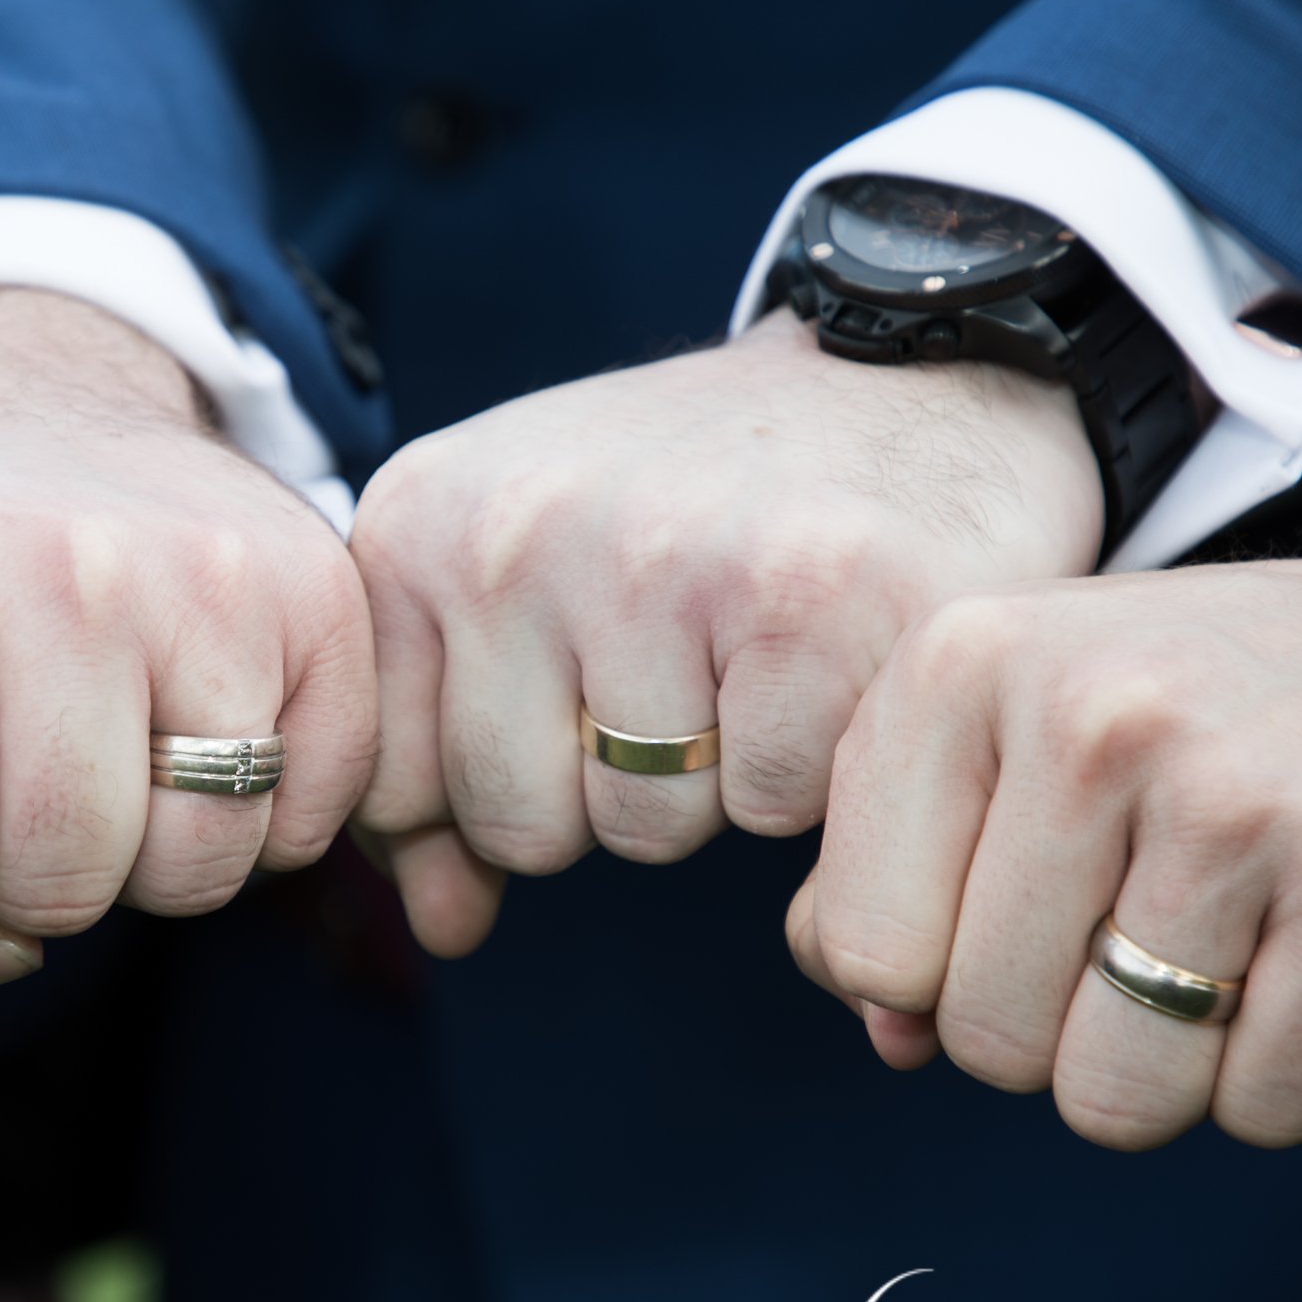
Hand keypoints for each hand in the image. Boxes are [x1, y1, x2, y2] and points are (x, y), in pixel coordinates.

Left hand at [0, 287, 373, 936]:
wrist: (24, 420)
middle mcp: (58, 569)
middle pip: (67, 878)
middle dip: (37, 873)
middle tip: (20, 784)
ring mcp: (206, 575)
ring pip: (205, 861)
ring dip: (156, 856)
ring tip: (112, 766)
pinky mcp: (319, 590)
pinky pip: (311, 817)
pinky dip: (262, 819)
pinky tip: (201, 737)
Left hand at [351, 311, 1101, 953]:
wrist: (907, 372)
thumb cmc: (698, 507)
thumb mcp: (531, 592)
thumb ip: (448, 767)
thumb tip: (441, 929)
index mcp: (420, 522)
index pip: (394, 787)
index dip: (497, 783)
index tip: (572, 694)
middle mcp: (515, 530)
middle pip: (518, 824)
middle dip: (606, 790)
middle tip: (680, 666)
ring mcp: (658, 560)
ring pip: (642, 826)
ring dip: (712, 782)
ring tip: (749, 652)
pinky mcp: (808, 602)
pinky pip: (766, 804)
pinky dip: (809, 762)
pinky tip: (825, 653)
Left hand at [791, 553, 1301, 1148]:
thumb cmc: (1145, 727)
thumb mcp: (976, 744)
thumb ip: (875, 883)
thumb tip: (887, 1033)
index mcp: (959, 666)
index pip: (866, 953)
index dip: (928, 978)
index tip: (1001, 912)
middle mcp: (1095, 714)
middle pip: (987, 1038)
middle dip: (1045, 1031)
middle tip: (1123, 933)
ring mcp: (1240, 797)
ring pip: (1115, 1096)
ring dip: (1158, 1069)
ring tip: (1210, 951)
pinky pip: (1262, 1107)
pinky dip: (1276, 1078)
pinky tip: (1300, 964)